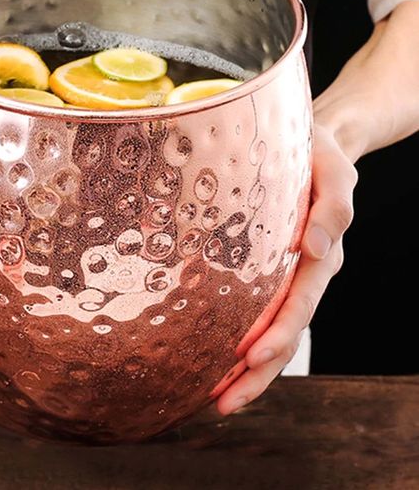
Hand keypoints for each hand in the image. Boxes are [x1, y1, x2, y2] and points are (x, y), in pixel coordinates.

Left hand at [215, 121, 357, 414]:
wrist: (314, 146)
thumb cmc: (319, 155)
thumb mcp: (334, 171)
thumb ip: (332, 208)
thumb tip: (311, 248)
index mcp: (319, 255)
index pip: (298, 306)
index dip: (277, 336)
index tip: (248, 358)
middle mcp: (303, 274)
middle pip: (283, 334)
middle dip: (255, 374)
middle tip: (222, 404)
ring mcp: (286, 277)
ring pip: (269, 332)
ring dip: (246, 371)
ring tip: (216, 400)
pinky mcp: (267, 271)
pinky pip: (256, 311)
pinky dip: (239, 339)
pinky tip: (216, 360)